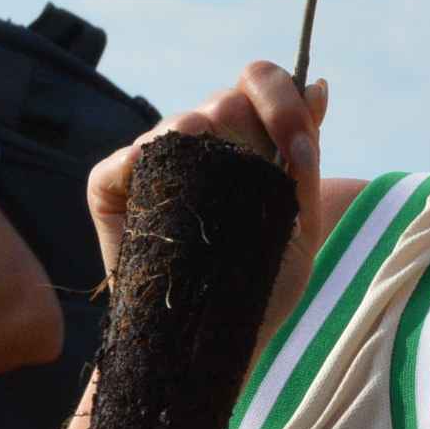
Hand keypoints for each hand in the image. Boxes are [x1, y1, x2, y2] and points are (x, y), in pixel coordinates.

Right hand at [90, 63, 331, 343]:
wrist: (214, 346)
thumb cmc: (259, 287)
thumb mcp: (299, 223)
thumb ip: (305, 157)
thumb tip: (319, 86)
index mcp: (244, 141)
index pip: (259, 83)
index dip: (283, 102)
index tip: (299, 153)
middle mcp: (199, 143)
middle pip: (225, 99)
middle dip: (252, 130)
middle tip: (262, 184)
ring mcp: (153, 163)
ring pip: (178, 125)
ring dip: (201, 147)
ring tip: (212, 196)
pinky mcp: (110, 190)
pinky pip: (121, 162)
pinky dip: (137, 165)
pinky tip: (155, 187)